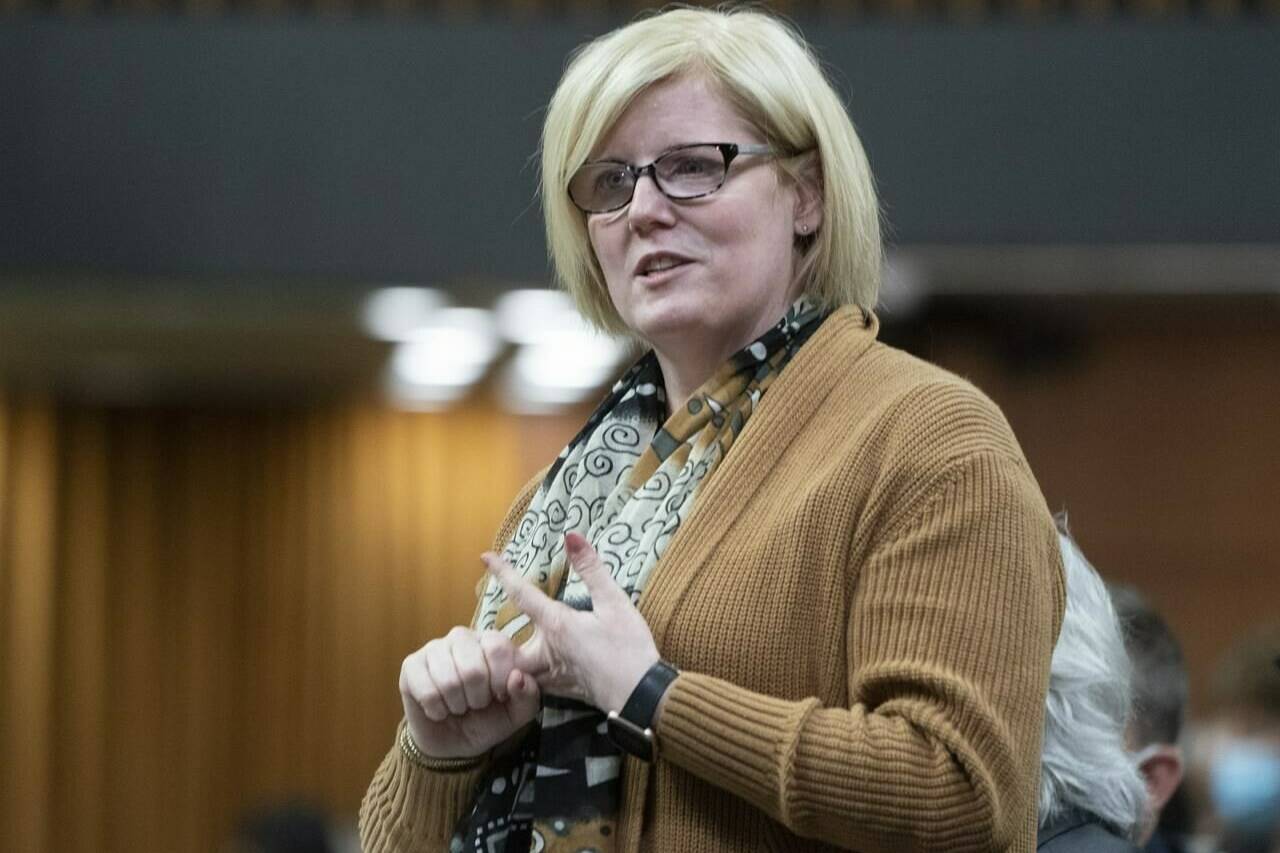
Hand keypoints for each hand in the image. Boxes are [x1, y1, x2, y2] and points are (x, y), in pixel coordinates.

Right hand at [398, 626, 541, 759]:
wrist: (452, 742)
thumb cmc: (488, 720)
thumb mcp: (517, 713)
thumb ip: (527, 695)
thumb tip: (518, 677)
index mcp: (491, 641)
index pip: (498, 647)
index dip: (500, 679)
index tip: (499, 695)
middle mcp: (462, 637)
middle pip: (473, 666)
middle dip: (477, 697)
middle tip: (476, 704)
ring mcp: (434, 648)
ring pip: (448, 679)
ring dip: (457, 704)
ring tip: (458, 707)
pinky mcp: (411, 666)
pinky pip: (426, 690)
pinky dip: (436, 709)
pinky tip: (439, 710)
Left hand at [484, 531, 659, 713]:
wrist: (641, 697)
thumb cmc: (630, 648)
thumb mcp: (615, 602)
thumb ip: (591, 569)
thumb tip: (571, 536)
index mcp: (556, 625)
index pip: (521, 593)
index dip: (503, 572)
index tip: (485, 558)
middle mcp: (546, 651)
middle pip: (506, 644)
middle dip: (494, 639)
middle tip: (487, 631)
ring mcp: (552, 675)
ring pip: (517, 669)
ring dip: (509, 660)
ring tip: (508, 652)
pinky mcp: (562, 691)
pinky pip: (533, 684)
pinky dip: (527, 677)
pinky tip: (538, 671)